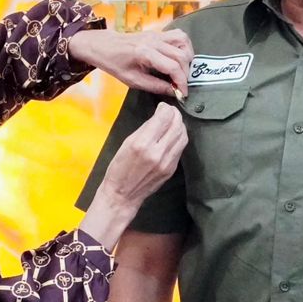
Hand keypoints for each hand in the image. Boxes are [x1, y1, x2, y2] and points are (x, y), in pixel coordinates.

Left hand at [71, 27, 193, 97]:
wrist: (104, 45)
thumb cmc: (115, 64)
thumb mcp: (132, 80)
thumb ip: (155, 86)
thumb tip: (174, 92)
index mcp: (145, 53)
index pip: (173, 67)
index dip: (181, 82)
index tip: (183, 93)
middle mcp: (154, 41)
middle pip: (182, 56)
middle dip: (185, 73)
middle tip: (180, 85)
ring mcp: (157, 34)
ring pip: (184, 42)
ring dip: (187, 58)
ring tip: (181, 70)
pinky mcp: (158, 32)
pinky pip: (179, 36)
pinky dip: (184, 47)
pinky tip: (179, 58)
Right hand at [79, 104, 187, 249]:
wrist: (122, 195)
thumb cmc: (119, 168)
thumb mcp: (127, 143)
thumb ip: (145, 129)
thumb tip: (159, 116)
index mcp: (142, 144)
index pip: (164, 118)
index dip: (165, 108)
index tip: (162, 106)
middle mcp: (157, 152)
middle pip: (177, 125)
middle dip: (175, 115)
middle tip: (170, 112)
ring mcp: (167, 162)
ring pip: (183, 136)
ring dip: (180, 125)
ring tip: (173, 121)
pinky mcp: (172, 169)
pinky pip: (180, 148)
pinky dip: (179, 138)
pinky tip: (173, 135)